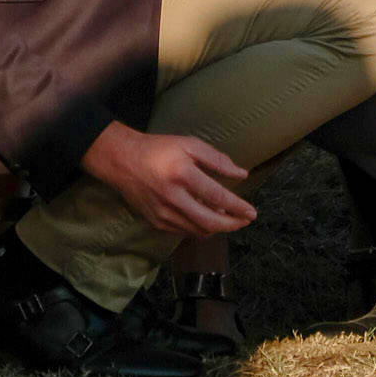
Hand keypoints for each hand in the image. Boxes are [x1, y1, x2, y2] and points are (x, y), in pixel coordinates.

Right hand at [80, 119, 255, 236]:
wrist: (123, 161)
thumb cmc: (159, 149)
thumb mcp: (189, 144)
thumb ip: (216, 160)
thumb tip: (242, 174)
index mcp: (182, 174)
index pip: (217, 197)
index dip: (237, 207)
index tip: (252, 212)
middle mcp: (173, 198)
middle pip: (210, 221)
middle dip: (232, 224)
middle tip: (245, 221)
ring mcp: (163, 213)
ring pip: (198, 230)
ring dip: (217, 228)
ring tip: (227, 217)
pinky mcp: (156, 222)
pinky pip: (184, 231)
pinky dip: (200, 228)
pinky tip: (207, 219)